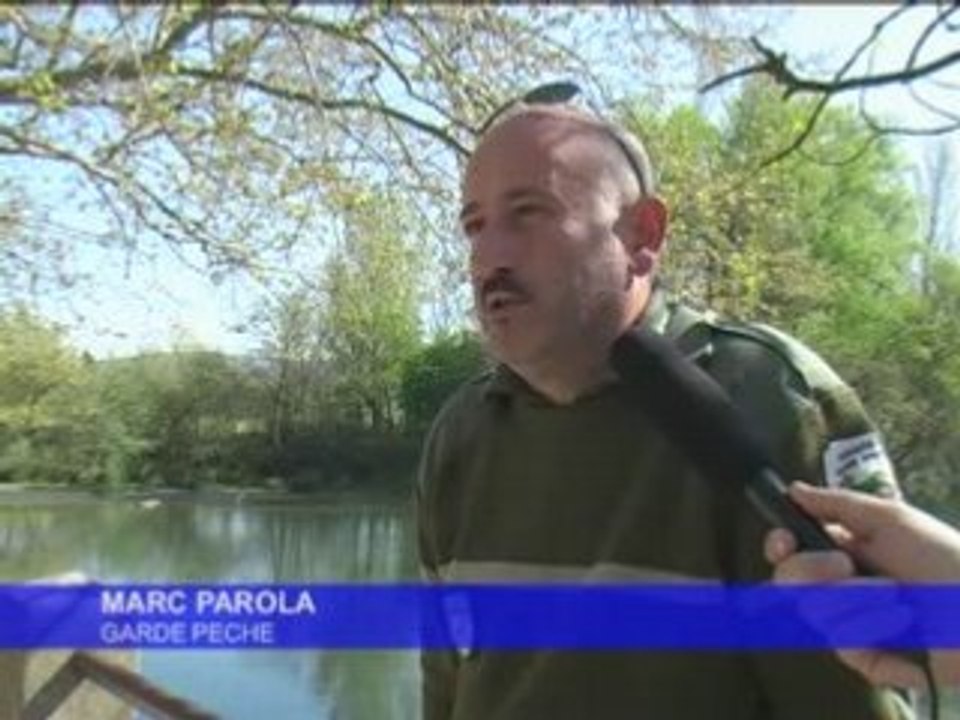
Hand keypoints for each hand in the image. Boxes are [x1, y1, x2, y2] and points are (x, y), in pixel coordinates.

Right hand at [764, 482, 959, 688]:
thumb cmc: (945, 558)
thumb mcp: (892, 519)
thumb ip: (837, 504)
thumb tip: (793, 490)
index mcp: (846, 550)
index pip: (791, 550)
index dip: (779, 545)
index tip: (784, 542)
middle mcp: (844, 587)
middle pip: (791, 581)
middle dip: (814, 571)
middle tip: (847, 567)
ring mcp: (855, 625)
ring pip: (819, 613)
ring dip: (859, 603)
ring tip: (901, 603)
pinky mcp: (871, 660)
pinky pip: (847, 647)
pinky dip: (874, 634)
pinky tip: (903, 631)